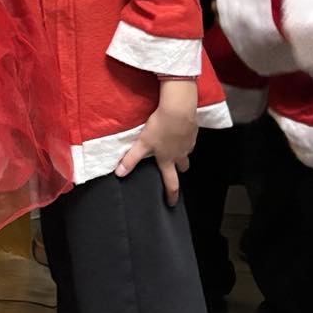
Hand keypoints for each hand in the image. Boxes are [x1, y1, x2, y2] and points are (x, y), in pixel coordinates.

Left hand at [115, 78, 197, 204]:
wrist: (178, 109)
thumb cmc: (160, 128)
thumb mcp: (142, 143)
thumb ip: (131, 159)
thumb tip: (120, 174)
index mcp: (168, 160)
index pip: (172, 183)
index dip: (171, 195)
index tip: (172, 203)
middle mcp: (181, 154)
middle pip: (183, 167)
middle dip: (179, 169)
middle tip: (173, 168)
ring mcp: (188, 143)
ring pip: (187, 152)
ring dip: (182, 152)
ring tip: (174, 146)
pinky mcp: (193, 131)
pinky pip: (190, 138)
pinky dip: (184, 138)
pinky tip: (178, 130)